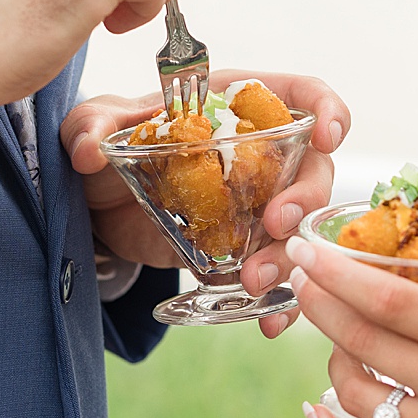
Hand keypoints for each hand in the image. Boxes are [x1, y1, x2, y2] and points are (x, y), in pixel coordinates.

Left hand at [62, 72, 350, 339]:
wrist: (97, 208)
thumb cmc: (109, 147)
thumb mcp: (94, 126)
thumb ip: (90, 127)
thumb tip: (89, 150)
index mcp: (236, 107)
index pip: (302, 96)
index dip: (327, 110)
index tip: (328, 138)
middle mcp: (261, 154)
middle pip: (313, 170)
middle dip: (304, 200)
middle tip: (273, 225)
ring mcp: (257, 205)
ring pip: (300, 229)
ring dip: (289, 256)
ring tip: (253, 282)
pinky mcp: (243, 249)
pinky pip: (277, 274)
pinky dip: (280, 302)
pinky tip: (266, 321)